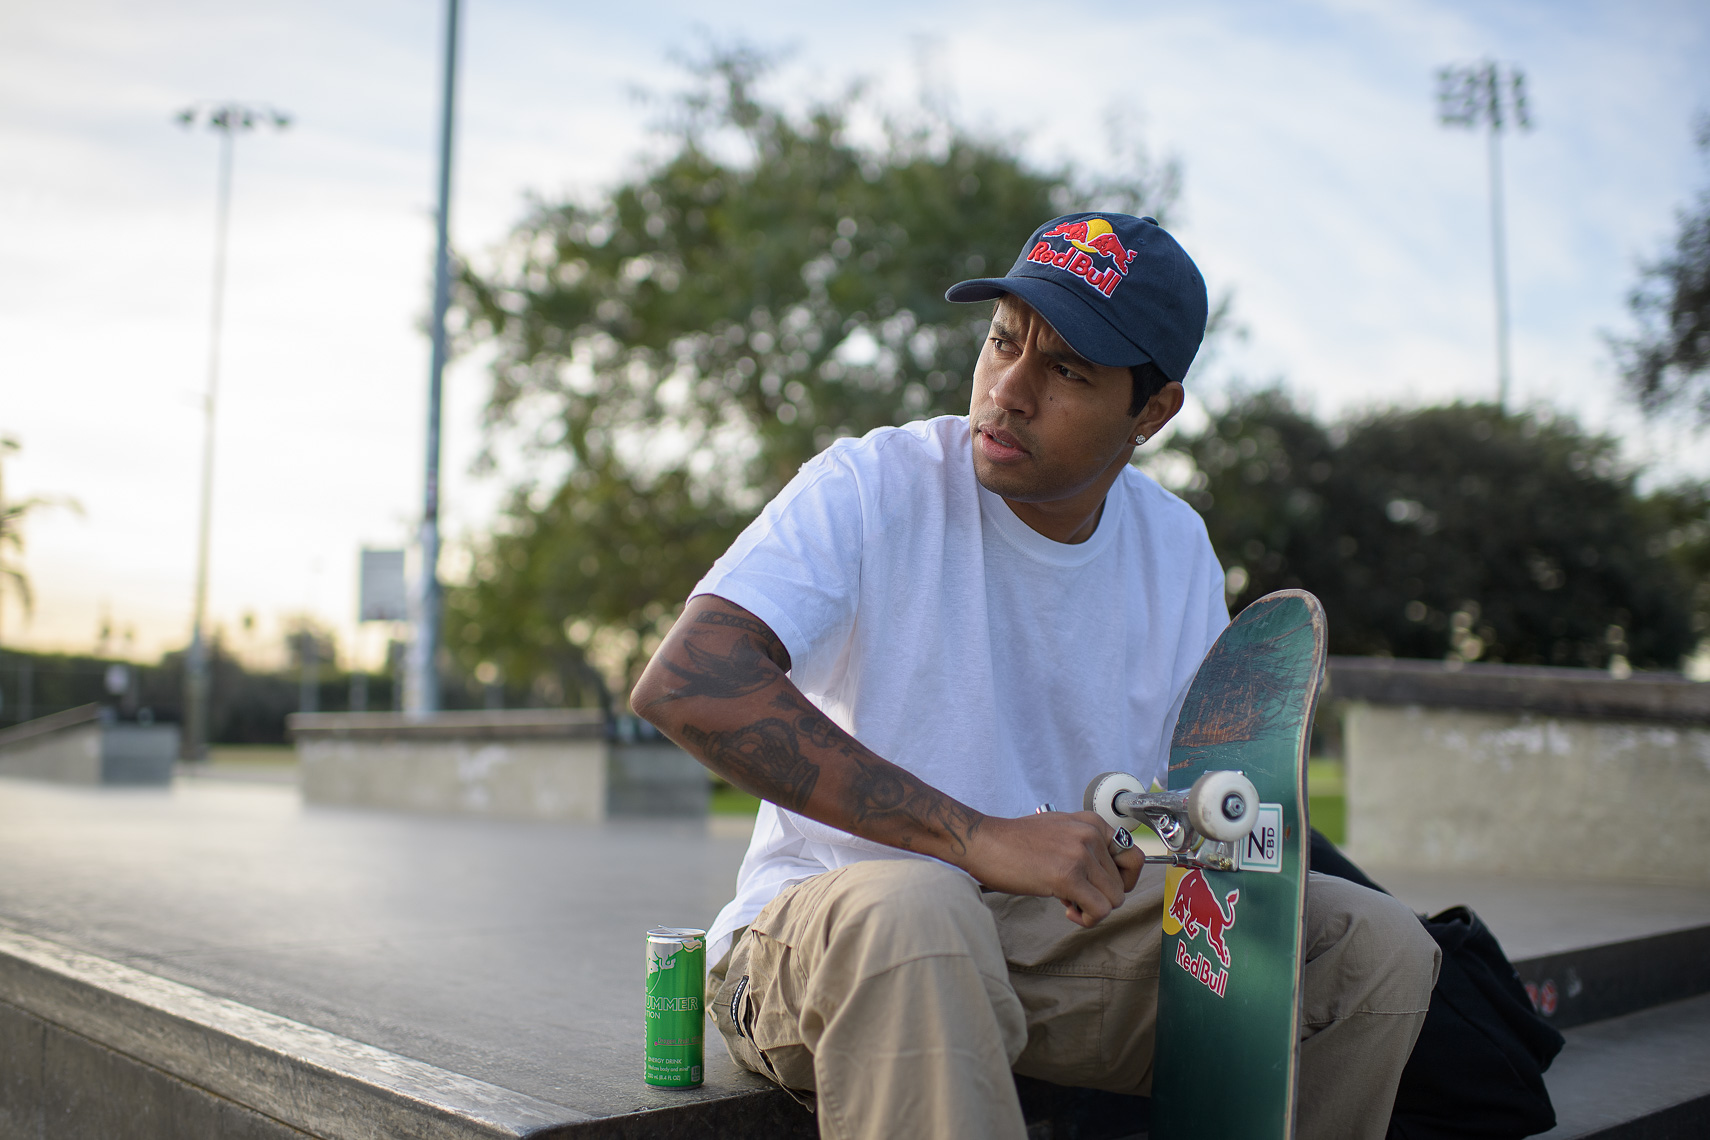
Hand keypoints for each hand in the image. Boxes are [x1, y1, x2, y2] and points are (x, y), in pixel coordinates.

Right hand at [960, 812, 1145, 926]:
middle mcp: (1091, 834)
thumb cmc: (1014, 842)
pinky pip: (1100, 910)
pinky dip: (1088, 919)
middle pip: (1123, 884)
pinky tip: (1067, 911)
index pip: (1134, 857)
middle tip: (1075, 897)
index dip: (1122, 880)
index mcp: (1091, 822)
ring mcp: (1081, 854)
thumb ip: (1085, 847)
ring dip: (1094, 910)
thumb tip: (1105, 878)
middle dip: (1101, 896)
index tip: (1101, 887)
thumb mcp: (1058, 831)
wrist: (983, 842)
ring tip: (1069, 904)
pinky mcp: (1068, 876)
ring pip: (1115, 899)